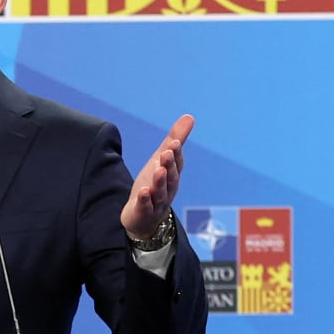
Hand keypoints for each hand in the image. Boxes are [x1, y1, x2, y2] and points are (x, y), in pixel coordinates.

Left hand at [120, 114, 193, 239]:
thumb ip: (175, 139)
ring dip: (160, 181)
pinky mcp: (144, 211)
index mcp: (173, 175)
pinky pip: (145, 206)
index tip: (174, 142)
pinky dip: (145, 199)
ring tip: (158, 170)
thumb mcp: (162, 160)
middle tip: (167, 152)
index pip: (177, 163)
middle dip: (169, 165)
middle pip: (170, 176)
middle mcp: (168, 188)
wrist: (145, 217)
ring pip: (160, 191)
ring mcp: (157, 201)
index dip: (176, 153)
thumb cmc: (155, 183)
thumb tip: (190, 116)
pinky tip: (143, 191)